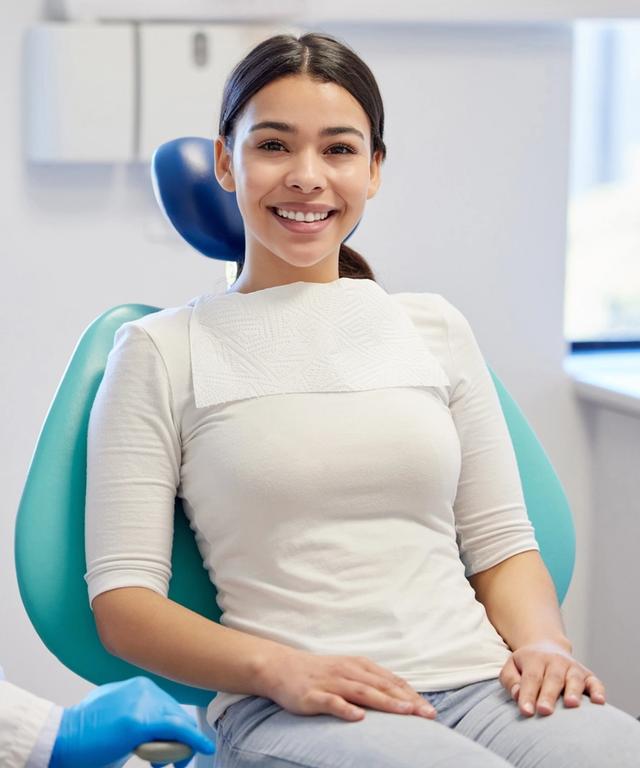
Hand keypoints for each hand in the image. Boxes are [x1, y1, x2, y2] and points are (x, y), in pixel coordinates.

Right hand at [49, 676, 214, 767]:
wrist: (61, 739)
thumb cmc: (84, 733)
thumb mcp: (115, 714)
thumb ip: (136, 715)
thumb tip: (152, 731)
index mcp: (136, 686)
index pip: (167, 705)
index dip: (173, 727)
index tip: (173, 742)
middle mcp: (143, 688)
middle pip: (175, 714)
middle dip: (178, 738)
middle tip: (172, 760)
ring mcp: (143, 703)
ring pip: (177, 723)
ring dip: (180, 745)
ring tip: (172, 762)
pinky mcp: (141, 722)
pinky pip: (178, 730)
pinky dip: (193, 740)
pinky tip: (203, 747)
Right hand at [257, 649, 436, 721]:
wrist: (281, 667)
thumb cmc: (319, 672)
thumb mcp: (348, 671)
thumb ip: (371, 681)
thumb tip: (400, 693)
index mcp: (359, 666)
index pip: (391, 681)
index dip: (411, 694)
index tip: (430, 709)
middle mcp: (348, 672)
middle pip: (382, 686)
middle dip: (407, 700)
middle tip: (428, 714)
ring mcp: (331, 683)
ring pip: (362, 692)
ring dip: (385, 702)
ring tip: (405, 712)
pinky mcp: (313, 695)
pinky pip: (331, 703)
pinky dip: (345, 709)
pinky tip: (358, 717)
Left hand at [499, 641, 605, 716]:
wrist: (547, 646)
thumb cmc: (527, 665)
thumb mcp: (512, 666)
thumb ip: (511, 680)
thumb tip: (517, 695)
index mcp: (535, 659)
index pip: (531, 678)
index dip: (528, 694)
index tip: (526, 711)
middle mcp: (555, 661)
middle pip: (552, 679)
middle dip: (549, 696)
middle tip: (544, 711)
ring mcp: (573, 667)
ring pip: (574, 679)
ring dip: (573, 691)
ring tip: (571, 704)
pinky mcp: (588, 675)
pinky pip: (595, 682)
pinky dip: (598, 691)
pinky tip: (599, 702)